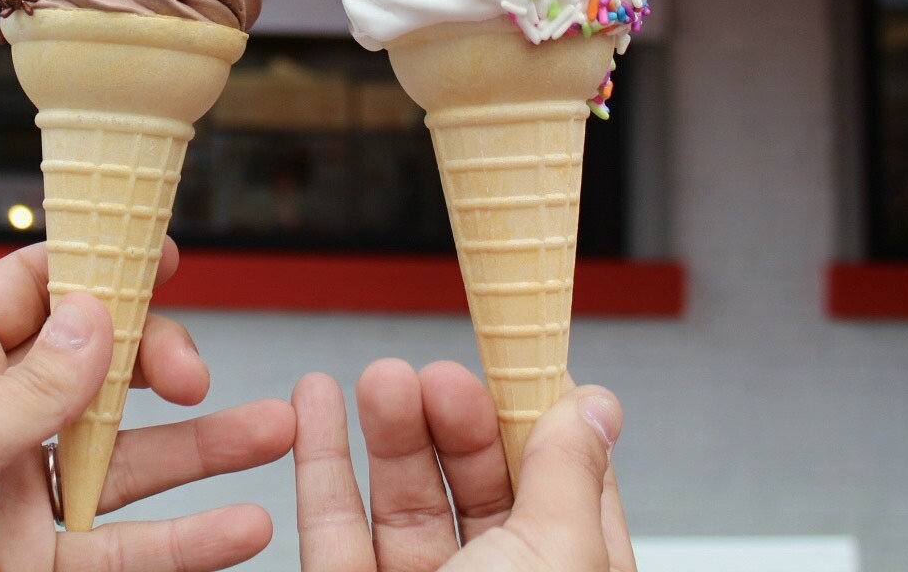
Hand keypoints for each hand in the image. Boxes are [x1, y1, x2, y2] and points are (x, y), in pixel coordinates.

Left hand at [0, 241, 295, 571]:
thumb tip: (97, 315)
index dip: (96, 264)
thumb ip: (26, 386)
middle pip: (98, 369)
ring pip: (130, 460)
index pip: (32, 291)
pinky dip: (186, 541)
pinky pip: (126, 548)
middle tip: (193, 372)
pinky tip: (238, 527)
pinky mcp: (39, 569)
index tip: (161, 253)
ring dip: (205, 448)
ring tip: (274, 430)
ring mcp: (20, 500)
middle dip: (157, 359)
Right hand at [292, 360, 634, 571]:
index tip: (513, 356)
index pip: (562, 485)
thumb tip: (594, 405)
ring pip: (402, 500)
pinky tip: (313, 407)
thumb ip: (567, 478)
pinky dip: (320, 463)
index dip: (535, 417)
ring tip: (376, 378)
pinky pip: (333, 528)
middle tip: (430, 375)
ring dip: (385, 433)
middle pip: (475, 484)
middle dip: (451, 421)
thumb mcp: (554, 566)